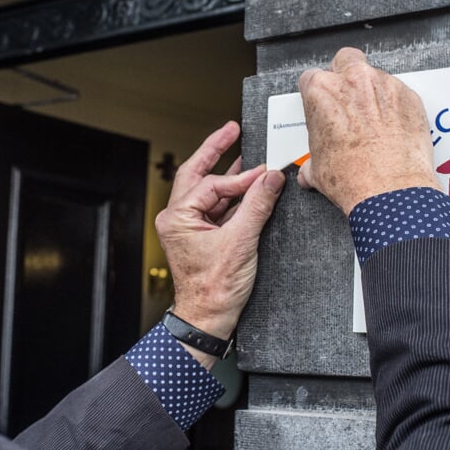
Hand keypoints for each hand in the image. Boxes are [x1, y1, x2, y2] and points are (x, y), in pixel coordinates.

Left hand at [155, 121, 284, 365]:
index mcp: (178, 217)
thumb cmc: (213, 290)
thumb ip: (258, 206)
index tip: (267, 172)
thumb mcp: (241, 243)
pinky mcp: (201, 237)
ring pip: (209, 191)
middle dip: (216, 152)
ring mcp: (189, 228)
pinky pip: (217, 208)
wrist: (208, 319)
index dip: (242, 178)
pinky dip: (234, 197)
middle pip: (198, 175)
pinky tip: (249, 188)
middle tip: (232, 130)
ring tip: (245, 156)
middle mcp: (178, 219)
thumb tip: (271, 178)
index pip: (213, 184)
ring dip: (229, 176)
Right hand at [296, 48, 441, 215]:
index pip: (311, 77)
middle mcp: (353, 80)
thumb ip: (312, 160)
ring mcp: (385, 85)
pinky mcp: (410, 97)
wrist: (389, 189)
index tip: (320, 106)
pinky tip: (392, 129)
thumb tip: (311, 169)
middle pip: (345, 60)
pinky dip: (396, 107)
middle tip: (346, 101)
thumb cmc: (353, 177)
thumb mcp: (317, 169)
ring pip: (375, 76)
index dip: (315, 93)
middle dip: (344, 76)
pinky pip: (400, 94)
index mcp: (322, 91)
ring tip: (372, 122)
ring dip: (372, 93)